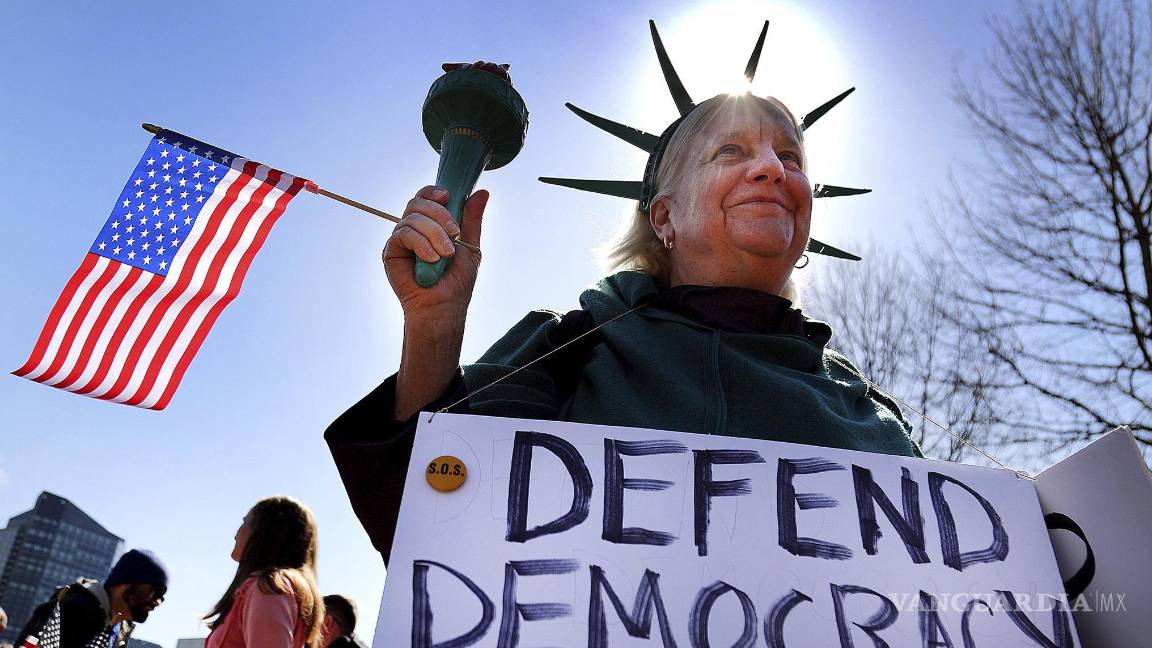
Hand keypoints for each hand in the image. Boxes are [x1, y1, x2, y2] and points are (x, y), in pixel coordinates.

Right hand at [383, 185, 488, 324]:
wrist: (443, 308)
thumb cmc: (456, 283)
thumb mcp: (470, 246)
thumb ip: (472, 220)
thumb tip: (482, 192)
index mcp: (430, 225)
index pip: (425, 197)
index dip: (434, 191)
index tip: (448, 197)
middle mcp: (413, 229)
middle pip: (417, 202)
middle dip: (439, 214)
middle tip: (455, 234)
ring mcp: (401, 240)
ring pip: (412, 217)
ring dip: (434, 233)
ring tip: (446, 254)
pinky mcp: (391, 251)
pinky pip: (403, 234)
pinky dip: (421, 244)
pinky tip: (432, 259)